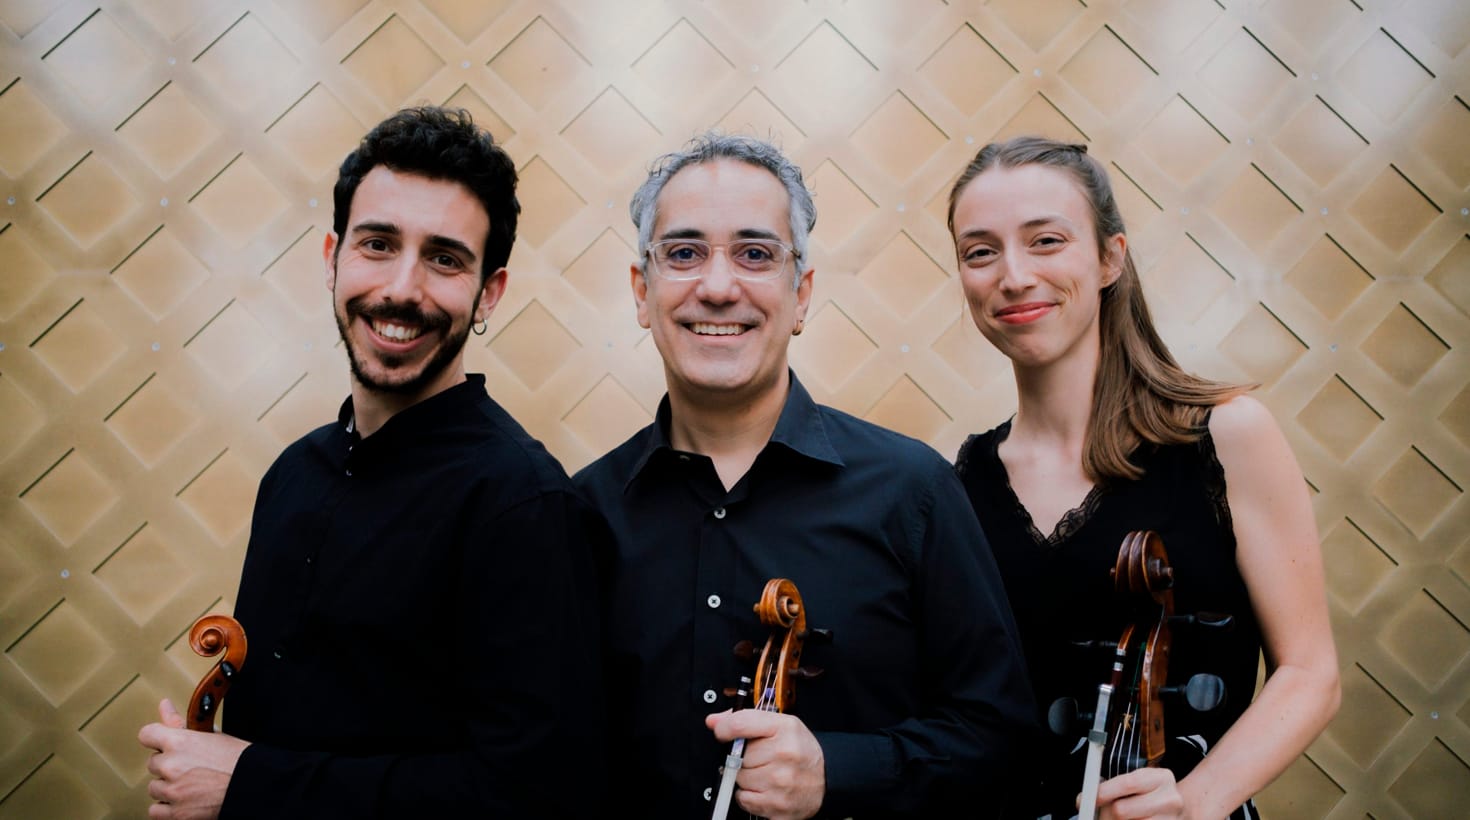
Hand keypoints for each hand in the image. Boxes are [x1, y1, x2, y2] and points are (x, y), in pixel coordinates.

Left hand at [138, 699, 248, 819]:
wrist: (254, 786)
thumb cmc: (237, 760)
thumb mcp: (211, 735)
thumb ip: (181, 721)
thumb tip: (163, 705)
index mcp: (179, 741)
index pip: (147, 735)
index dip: (156, 739)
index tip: (164, 745)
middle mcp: (172, 765)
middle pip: (153, 764)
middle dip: (169, 766)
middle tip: (192, 767)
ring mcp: (173, 791)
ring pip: (154, 787)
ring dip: (168, 788)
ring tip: (192, 784)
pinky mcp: (176, 813)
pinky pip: (155, 810)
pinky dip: (168, 808)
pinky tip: (186, 801)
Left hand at [707, 709, 824, 819]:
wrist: (827, 778)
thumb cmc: (800, 750)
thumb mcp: (780, 725)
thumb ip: (745, 719)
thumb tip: (713, 721)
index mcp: (784, 729)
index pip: (739, 724)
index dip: (724, 728)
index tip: (723, 732)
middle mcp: (784, 754)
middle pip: (737, 756)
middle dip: (743, 758)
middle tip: (761, 758)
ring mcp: (781, 783)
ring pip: (738, 779)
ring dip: (746, 778)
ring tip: (765, 773)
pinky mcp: (778, 806)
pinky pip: (744, 799)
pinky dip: (749, 796)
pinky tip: (765, 788)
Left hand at [1090, 767, 1186, 819]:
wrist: (1176, 807)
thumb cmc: (1150, 792)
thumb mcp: (1139, 780)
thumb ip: (1115, 784)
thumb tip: (1086, 799)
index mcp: (1160, 778)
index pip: (1126, 784)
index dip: (1102, 792)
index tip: (1085, 799)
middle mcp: (1169, 799)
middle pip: (1122, 810)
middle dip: (1104, 813)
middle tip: (1097, 814)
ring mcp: (1170, 819)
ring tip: (1114, 817)